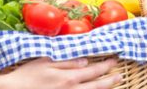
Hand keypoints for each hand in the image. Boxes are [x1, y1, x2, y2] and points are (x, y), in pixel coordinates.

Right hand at [0, 57, 121, 88]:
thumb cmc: (27, 76)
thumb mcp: (45, 62)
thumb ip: (66, 61)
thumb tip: (84, 60)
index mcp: (68, 77)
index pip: (93, 70)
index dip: (105, 65)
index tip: (114, 60)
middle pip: (97, 85)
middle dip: (110, 79)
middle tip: (120, 75)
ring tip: (115, 84)